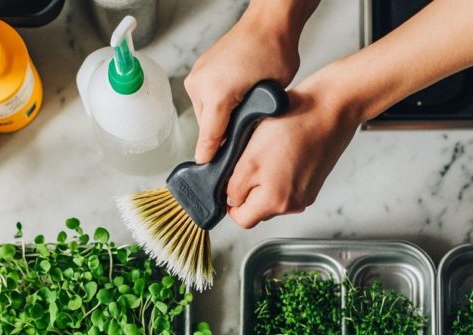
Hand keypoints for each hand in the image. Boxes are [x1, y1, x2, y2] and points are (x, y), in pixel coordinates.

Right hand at [185, 1, 317, 163]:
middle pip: (207, 127)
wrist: (268, 22)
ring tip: (242, 113)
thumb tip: (234, 145)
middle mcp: (200, 85)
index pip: (209, 138)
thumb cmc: (274, 52)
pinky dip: (218, 105)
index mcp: (216, 94)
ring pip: (206, 114)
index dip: (211, 158)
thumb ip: (246, 123)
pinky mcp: (199, 72)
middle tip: (242, 138)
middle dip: (222, 136)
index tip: (208, 173)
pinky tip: (236, 100)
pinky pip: (205, 99)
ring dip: (220, 120)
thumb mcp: (267, 97)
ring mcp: (197, 77)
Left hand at [225, 73, 361, 228]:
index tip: (229, 182)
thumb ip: (235, 186)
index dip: (230, 202)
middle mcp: (294, 204)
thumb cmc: (293, 126)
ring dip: (264, 181)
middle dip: (248, 189)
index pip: (243, 219)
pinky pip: (288, 186)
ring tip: (267, 154)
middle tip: (248, 162)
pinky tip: (282, 152)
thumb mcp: (249, 158)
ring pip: (272, 197)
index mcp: (277, 202)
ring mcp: (306, 194)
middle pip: (258, 210)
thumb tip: (230, 201)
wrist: (331, 108)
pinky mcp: (313, 182)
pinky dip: (280, 174)